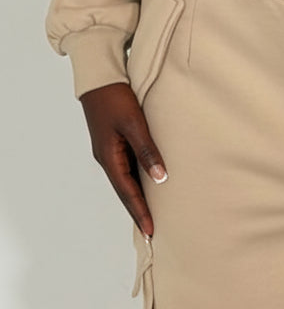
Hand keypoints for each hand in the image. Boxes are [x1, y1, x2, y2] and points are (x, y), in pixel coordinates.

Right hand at [80, 83, 167, 236]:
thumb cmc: (115, 97)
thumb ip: (147, 151)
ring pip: (124, 182)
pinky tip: (145, 188)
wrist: (98, 76)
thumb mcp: (134, 123)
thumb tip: (160, 178)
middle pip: (124, 192)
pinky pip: (125, 170)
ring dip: (136, 199)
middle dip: (137, 211)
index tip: (151, 230)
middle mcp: (106, 158)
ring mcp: (108, 151)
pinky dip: (135, 183)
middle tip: (151, 232)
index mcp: (109, 157)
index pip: (128, 192)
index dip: (140, 212)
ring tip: (150, 216)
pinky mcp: (112, 144)